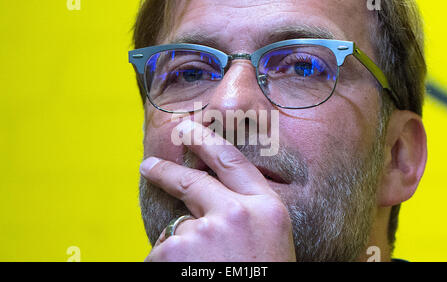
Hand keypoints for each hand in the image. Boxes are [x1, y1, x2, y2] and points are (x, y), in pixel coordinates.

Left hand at [140, 120, 295, 261]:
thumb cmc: (263, 277)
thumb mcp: (269, 241)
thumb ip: (245, 214)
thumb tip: (206, 200)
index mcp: (266, 209)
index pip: (231, 161)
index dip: (207, 141)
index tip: (188, 129)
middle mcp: (235, 212)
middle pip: (190, 181)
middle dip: (165, 170)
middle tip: (148, 164)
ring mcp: (202, 232)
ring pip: (176, 231)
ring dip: (180, 250)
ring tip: (204, 272)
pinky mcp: (172, 252)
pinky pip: (162, 255)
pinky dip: (169, 266)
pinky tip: (192, 276)